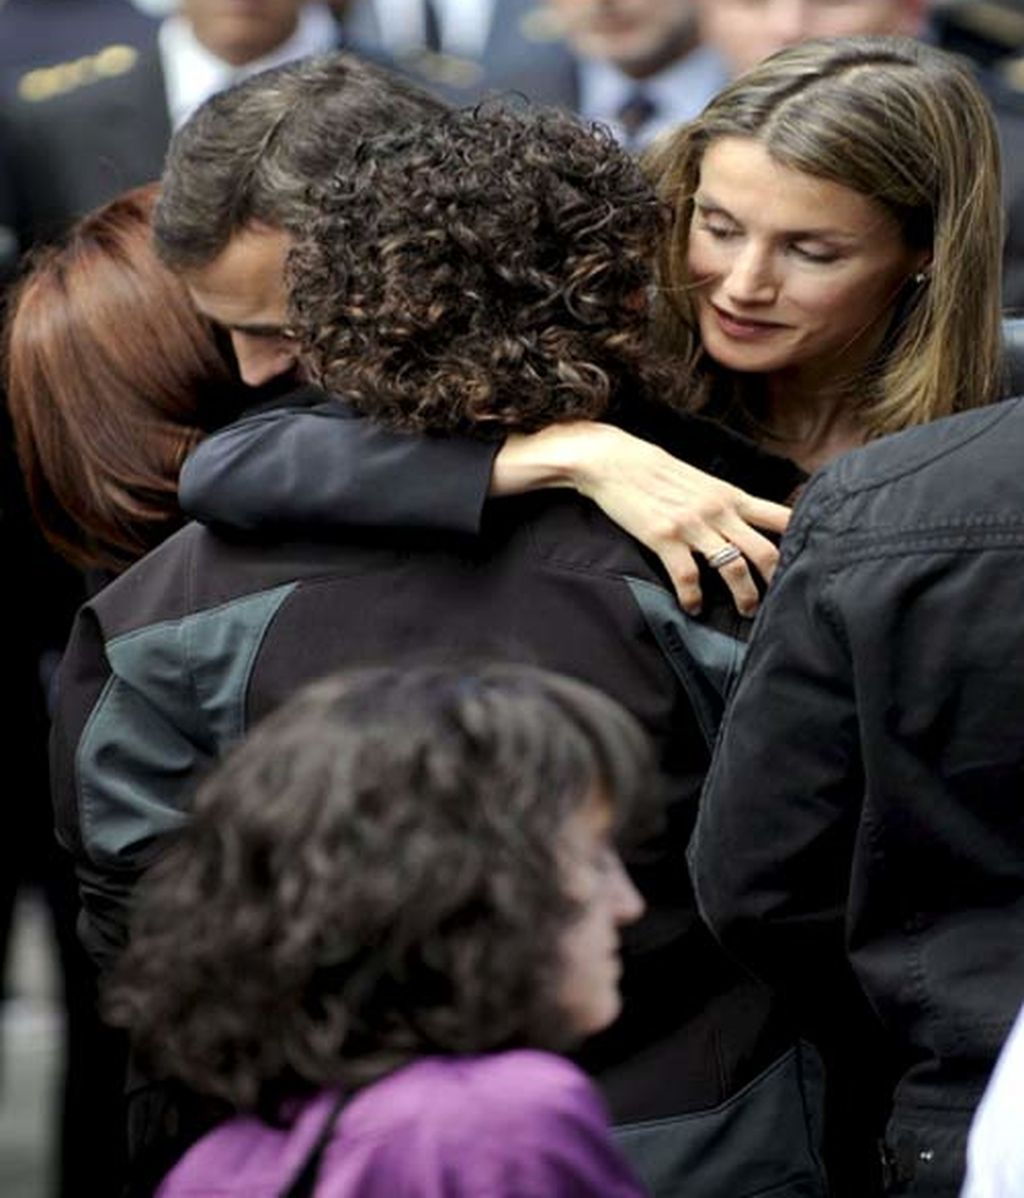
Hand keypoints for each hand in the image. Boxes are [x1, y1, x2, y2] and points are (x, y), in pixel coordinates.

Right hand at [492, 423, 790, 616]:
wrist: (615, 461)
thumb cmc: (657, 473)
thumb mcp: (702, 483)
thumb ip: (725, 504)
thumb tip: (748, 524)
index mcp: (731, 496)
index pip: (781, 517)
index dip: (802, 540)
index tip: (808, 562)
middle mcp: (719, 511)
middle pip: (766, 551)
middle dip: (777, 581)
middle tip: (781, 602)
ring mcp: (693, 525)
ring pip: (734, 568)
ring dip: (745, 596)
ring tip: (746, 611)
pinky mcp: (665, 537)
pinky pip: (689, 577)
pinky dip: (693, 598)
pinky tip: (693, 607)